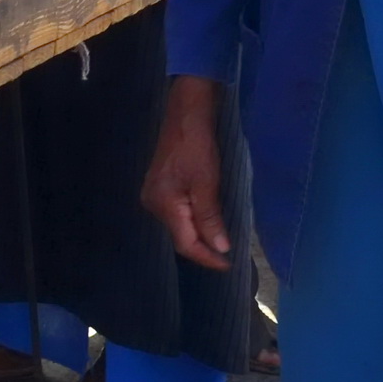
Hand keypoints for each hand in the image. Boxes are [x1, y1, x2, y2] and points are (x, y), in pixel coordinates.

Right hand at [141, 77, 231, 270]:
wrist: (185, 116)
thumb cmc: (197, 148)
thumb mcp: (207, 184)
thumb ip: (210, 218)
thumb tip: (220, 248)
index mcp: (164, 205)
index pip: (186, 243)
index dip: (207, 257)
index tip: (229, 265)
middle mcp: (153, 204)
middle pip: (180, 237)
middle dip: (203, 247)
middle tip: (228, 255)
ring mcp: (153, 195)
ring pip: (178, 226)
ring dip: (199, 235)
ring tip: (220, 241)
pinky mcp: (159, 188)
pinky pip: (177, 214)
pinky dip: (193, 222)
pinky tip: (206, 222)